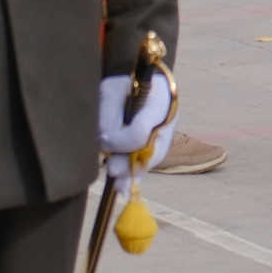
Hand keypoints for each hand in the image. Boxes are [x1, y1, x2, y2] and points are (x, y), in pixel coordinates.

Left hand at [98, 71, 176, 192]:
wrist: (143, 83)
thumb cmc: (125, 84)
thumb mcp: (111, 90)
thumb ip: (108, 115)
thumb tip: (104, 143)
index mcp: (160, 100)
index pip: (141, 131)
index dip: (120, 141)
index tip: (104, 140)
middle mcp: (167, 120)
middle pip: (150, 149)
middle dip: (128, 163)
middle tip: (112, 171)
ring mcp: (166, 134)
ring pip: (150, 160)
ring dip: (131, 174)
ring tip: (118, 187)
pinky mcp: (158, 145)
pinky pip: (148, 163)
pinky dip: (135, 176)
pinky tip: (124, 189)